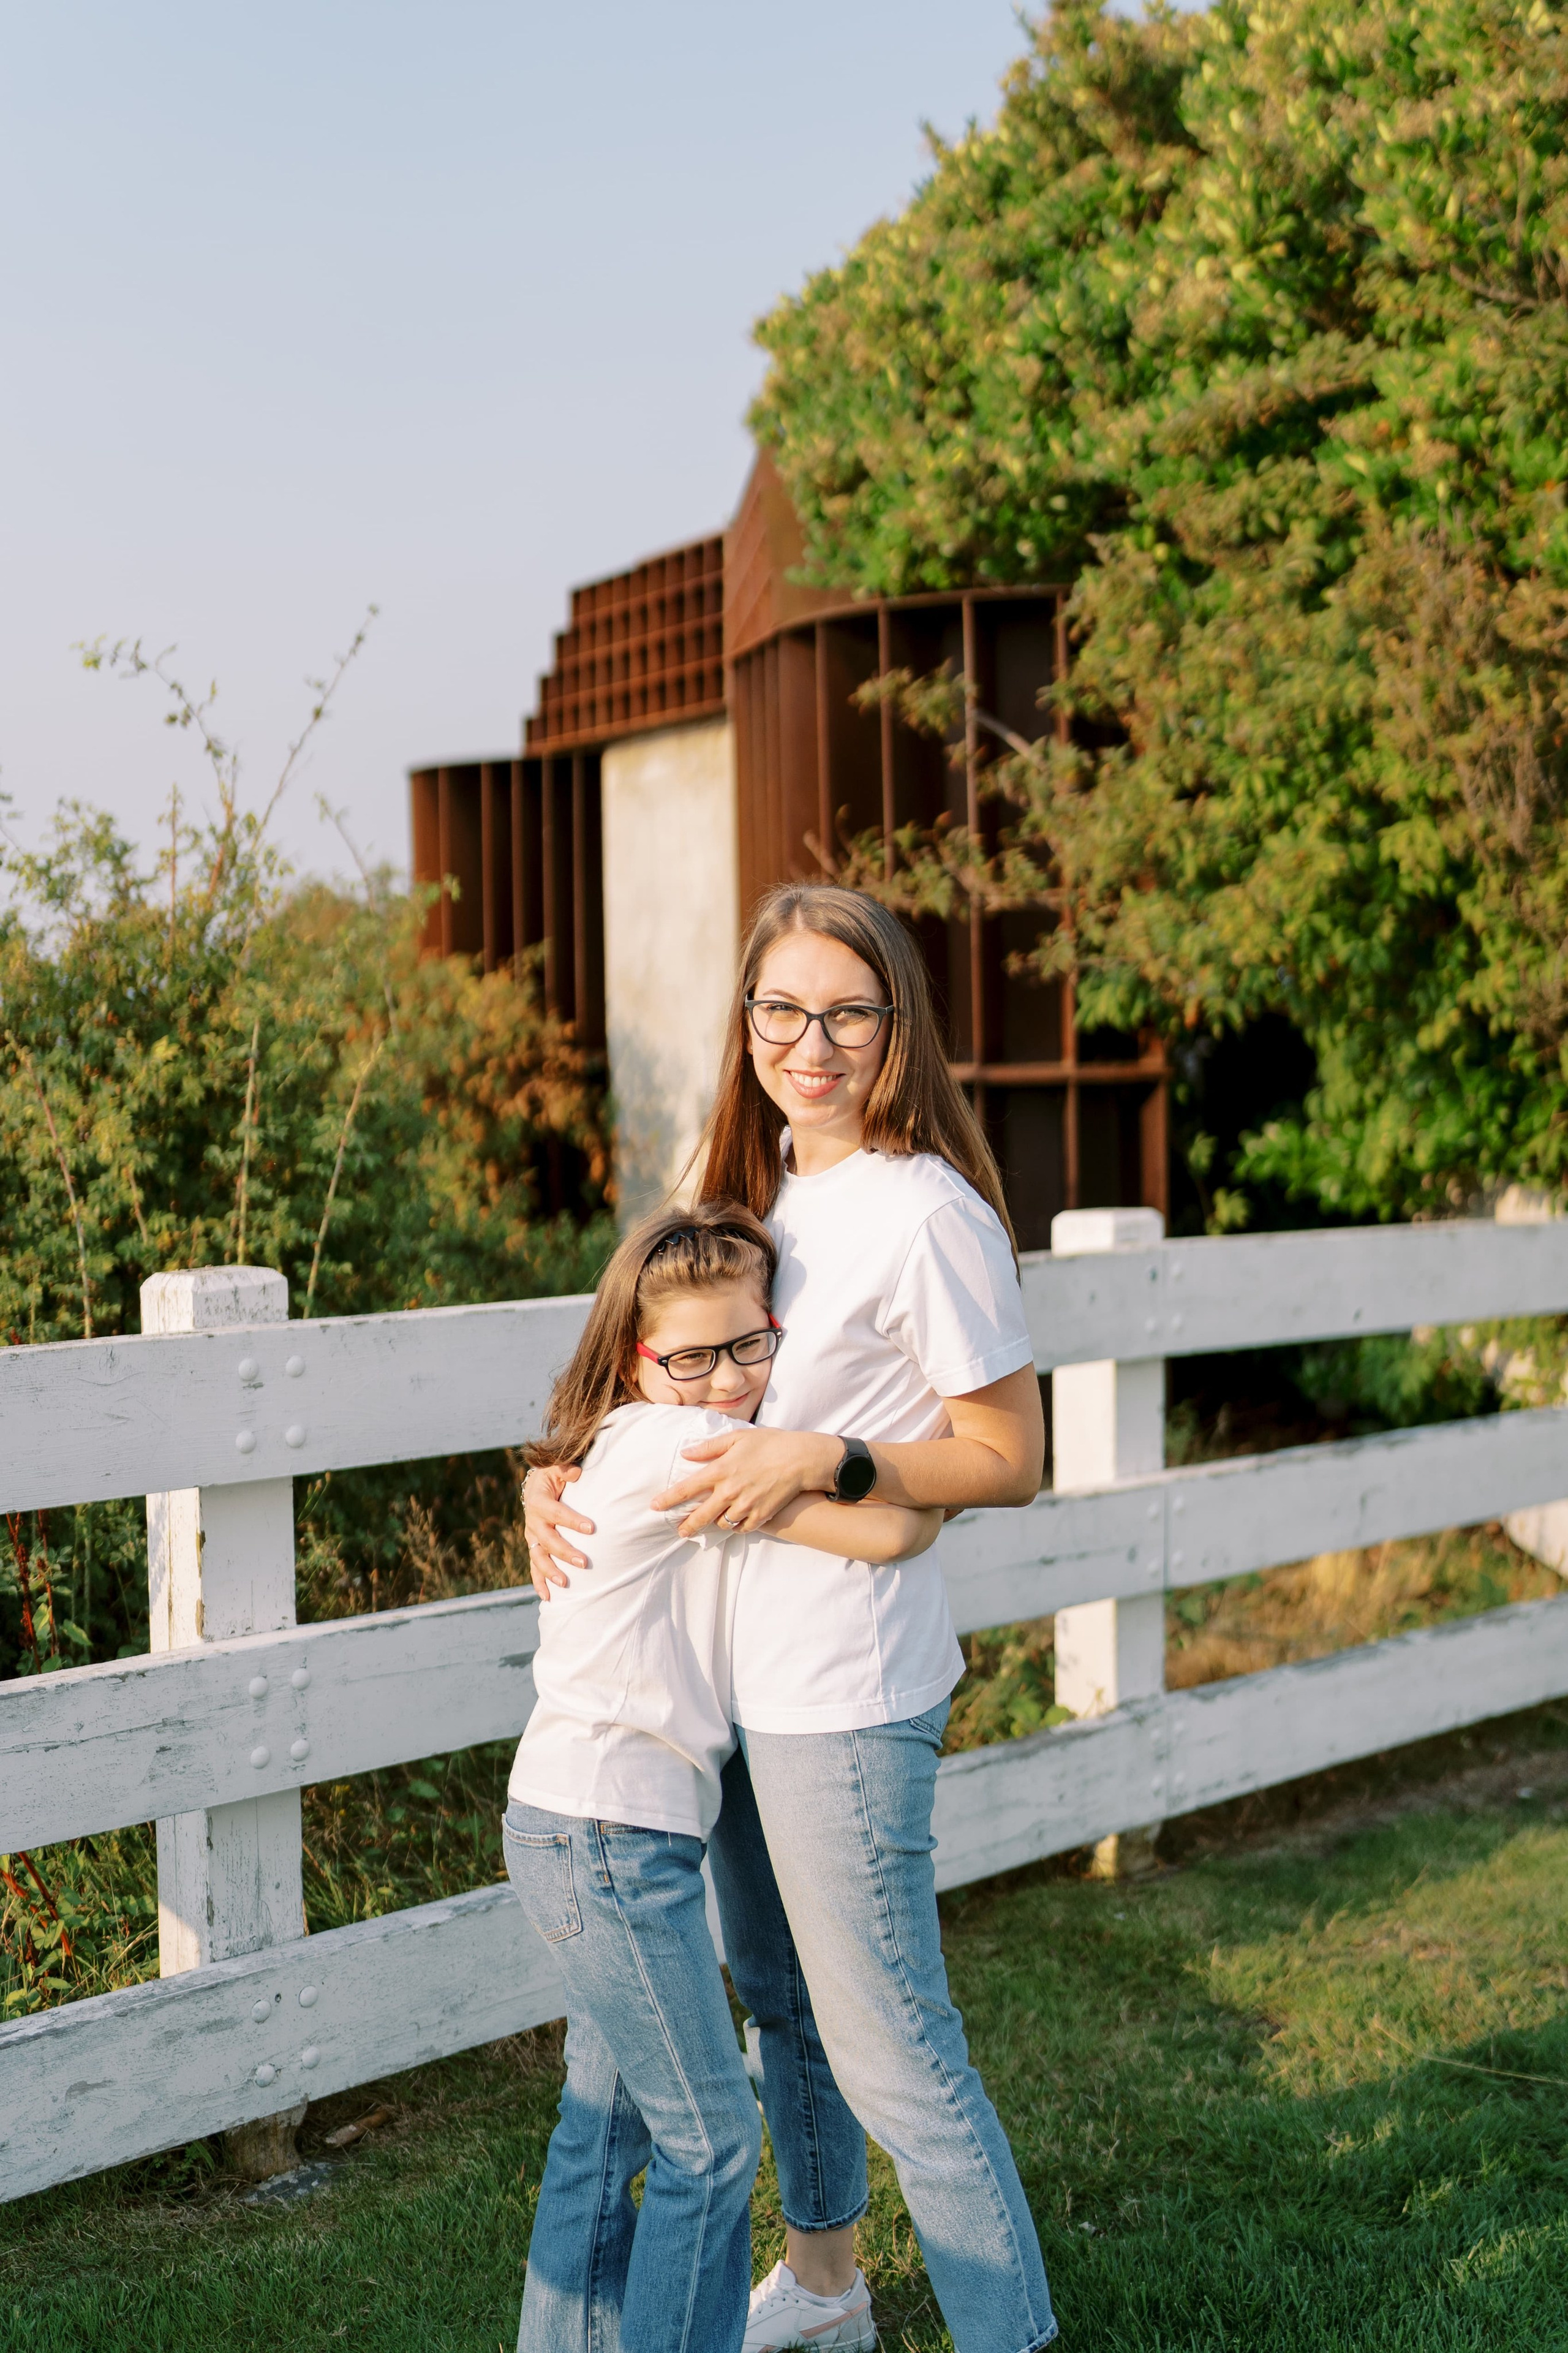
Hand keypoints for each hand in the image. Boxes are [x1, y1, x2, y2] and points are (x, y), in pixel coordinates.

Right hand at [523, 1463, 593, 1598]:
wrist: (536, 1485)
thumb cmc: (552, 1475)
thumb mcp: (556, 1467)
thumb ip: (565, 1469)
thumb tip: (576, 1473)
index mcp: (538, 1502)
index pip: (557, 1513)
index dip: (573, 1521)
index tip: (591, 1528)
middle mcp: (533, 1522)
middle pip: (548, 1541)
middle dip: (565, 1553)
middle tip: (584, 1563)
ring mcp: (532, 1537)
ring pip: (538, 1558)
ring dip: (550, 1572)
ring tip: (565, 1584)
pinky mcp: (534, 1547)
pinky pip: (534, 1567)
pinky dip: (539, 1583)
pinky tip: (548, 1598)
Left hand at [651, 1425, 841, 1538]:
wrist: (800, 1459)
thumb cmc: (769, 1443)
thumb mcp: (737, 1438)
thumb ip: (709, 1447)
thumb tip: (686, 1453)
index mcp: (721, 1470)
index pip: (686, 1489)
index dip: (668, 1499)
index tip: (655, 1507)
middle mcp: (729, 1492)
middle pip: (701, 1516)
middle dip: (687, 1526)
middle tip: (680, 1531)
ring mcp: (746, 1506)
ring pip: (722, 1523)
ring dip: (714, 1524)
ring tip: (710, 1523)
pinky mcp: (761, 1515)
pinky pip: (742, 1528)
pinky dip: (736, 1526)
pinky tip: (735, 1521)